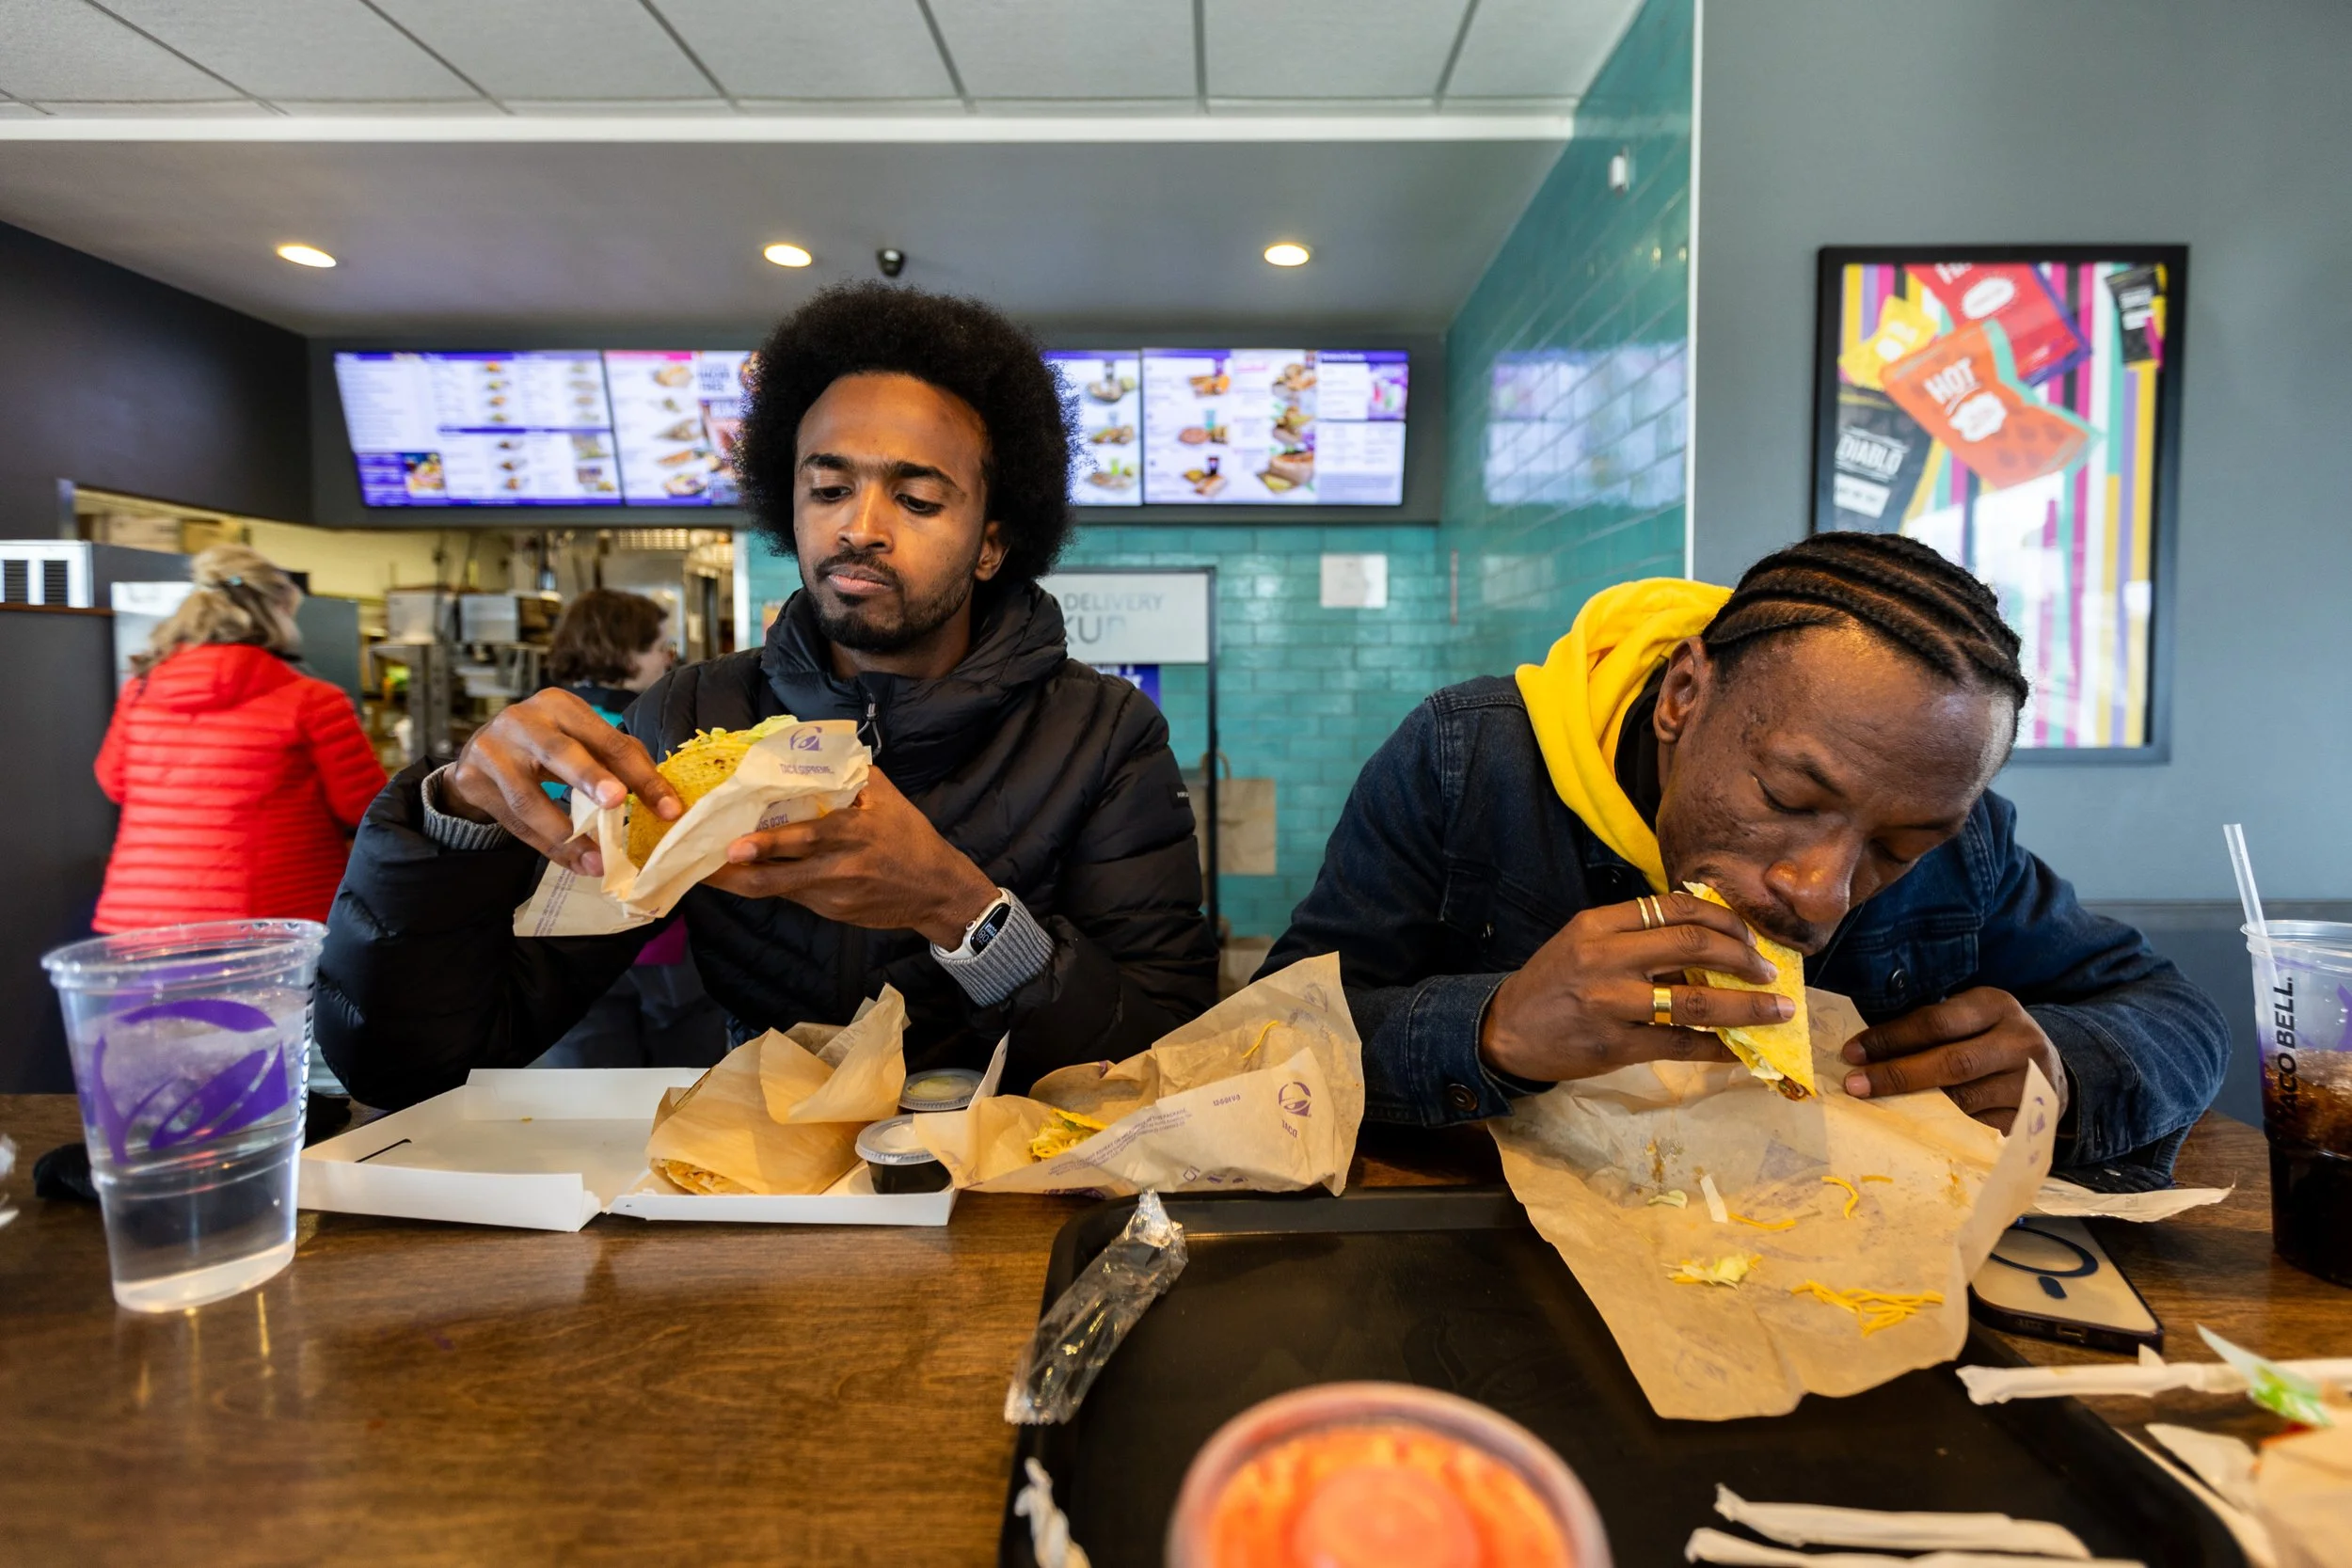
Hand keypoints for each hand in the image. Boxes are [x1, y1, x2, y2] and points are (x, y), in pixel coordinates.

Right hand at [442, 689, 679, 875]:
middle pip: (560, 751)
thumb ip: (618, 762)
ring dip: (566, 833)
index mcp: (561, 705)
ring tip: (597, 861)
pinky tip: (574, 863)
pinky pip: (514, 822)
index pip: (610, 740)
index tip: (670, 810)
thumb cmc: (546, 746)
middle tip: (618, 802)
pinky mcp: (473, 780)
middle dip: (590, 777)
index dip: (642, 777)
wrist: (480, 752)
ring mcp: (492, 749)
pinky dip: (547, 846)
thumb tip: (663, 801)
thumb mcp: (581, 742)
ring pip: (528, 797)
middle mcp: (523, 720)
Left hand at [704, 768, 999, 945]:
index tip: (733, 845)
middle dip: (736, 874)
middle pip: (778, 877)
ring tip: (708, 873)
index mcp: (853, 833)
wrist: (937, 891)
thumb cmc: (911, 839)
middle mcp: (840, 868)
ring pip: (778, 890)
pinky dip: (767, 884)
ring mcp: (833, 895)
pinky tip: (743, 876)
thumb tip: (820, 744)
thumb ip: (853, 773)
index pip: (805, 839)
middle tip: (703, 864)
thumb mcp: (889, 799)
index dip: (767, 845)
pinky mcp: (831, 911)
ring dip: (741, 883)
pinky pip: (793, 894)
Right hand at [1478, 890, 1791, 1083]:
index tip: (1748, 936)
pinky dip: (1719, 1046)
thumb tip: (1711, 944)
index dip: (1721, 918)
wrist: (1506, 1031)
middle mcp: (1605, 957)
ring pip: (1694, 998)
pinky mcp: (1615, 1045)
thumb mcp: (1584, 942)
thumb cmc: (1554, 984)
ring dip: (1746, 1006)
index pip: (1673, 906)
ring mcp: (1610, 1002)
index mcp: (1598, 923)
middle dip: (1742, 956)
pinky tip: (1743, 1048)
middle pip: (1691, 944)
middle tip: (1768, 972)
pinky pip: (1680, 1044)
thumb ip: (1636, 936)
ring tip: (1777, 1009)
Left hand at [1839, 987, 2066, 1132]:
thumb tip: (1865, 1052)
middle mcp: (2019, 1041)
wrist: (2051, 1068)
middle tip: (1856, 1085)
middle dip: (1898, 1075)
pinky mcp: (2031, 1118)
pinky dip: (1943, 1130)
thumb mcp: (1968, 1018)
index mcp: (1996, 1005)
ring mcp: (2030, 1082)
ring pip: (1965, 1100)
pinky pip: (1979, 1128)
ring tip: (1877, 1109)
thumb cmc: (1987, 1038)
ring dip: (1915, 1107)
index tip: (1852, 1053)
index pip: (1937, 1022)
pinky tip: (1915, 1130)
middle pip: (1952, 1062)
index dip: (1891, 1038)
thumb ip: (1929, 1029)